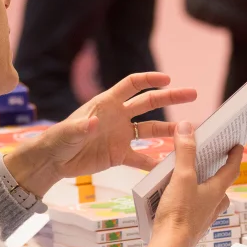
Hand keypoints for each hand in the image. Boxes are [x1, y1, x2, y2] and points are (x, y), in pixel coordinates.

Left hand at [4, 73, 196, 196]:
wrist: (54, 160)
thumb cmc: (58, 139)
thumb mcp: (68, 132)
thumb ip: (81, 128)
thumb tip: (94, 124)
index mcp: (107, 103)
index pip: (132, 85)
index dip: (150, 80)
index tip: (168, 79)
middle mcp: (119, 116)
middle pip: (149, 103)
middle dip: (170, 97)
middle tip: (192, 94)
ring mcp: (121, 135)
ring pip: (151, 129)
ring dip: (169, 130)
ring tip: (189, 132)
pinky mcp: (119, 154)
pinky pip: (141, 157)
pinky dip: (153, 162)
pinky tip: (168, 167)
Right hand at [134, 121, 243, 246]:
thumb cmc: (178, 213)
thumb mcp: (181, 177)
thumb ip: (185, 152)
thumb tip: (187, 127)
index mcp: (216, 191)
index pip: (232, 169)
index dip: (235, 155)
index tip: (238, 145)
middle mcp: (214, 205)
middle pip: (221, 184)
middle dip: (217, 170)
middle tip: (211, 158)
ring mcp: (204, 217)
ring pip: (208, 197)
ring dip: (202, 185)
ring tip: (188, 176)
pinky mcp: (191, 226)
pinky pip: (195, 208)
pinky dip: (189, 198)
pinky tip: (175, 197)